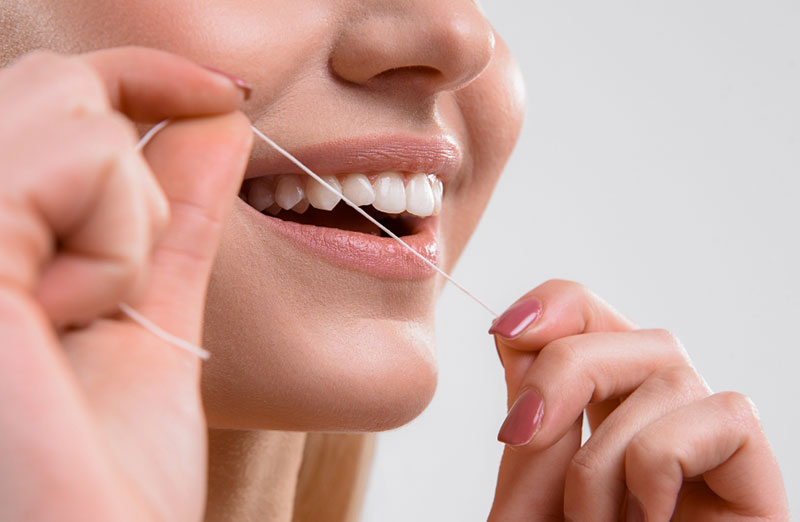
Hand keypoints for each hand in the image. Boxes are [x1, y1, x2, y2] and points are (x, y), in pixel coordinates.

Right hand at [0, 47, 251, 520]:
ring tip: (88, 315)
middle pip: (54, 91)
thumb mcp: (146, 320)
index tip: (224, 97)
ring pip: (72, 112)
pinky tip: (76, 318)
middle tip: (118, 285)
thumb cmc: (109, 478)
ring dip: (130, 214)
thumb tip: (213, 124)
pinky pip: (79, 157)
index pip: (49, 100)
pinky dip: (119, 234)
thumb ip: (170, 220)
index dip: (141, 75)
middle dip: (132, 170)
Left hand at [487, 280, 788, 521]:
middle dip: (569, 368)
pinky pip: (728, 415)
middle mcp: (668, 438)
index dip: (559, 306)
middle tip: (520, 433)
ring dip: (605, 453)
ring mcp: (715, 464)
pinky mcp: (758, 493)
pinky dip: (661, 459)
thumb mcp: (526, 505)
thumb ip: (534, 432)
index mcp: (611, 436)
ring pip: (674, 376)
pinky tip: (647, 521)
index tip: (505, 330)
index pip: (604, 330)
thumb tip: (521, 339)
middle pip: (643, 339)